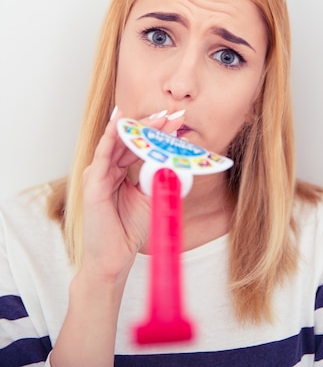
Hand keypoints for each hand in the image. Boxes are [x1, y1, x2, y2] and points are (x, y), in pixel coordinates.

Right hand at [80, 109, 184, 281]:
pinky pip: (102, 155)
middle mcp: (108, 169)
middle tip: (172, 114)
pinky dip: (111, 136)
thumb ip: (158, 177)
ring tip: (157, 116)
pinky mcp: (93, 183)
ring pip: (118, 142)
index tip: (176, 122)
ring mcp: (99, 174)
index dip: (157, 132)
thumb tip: (175, 159)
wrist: (114, 259)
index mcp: (120, 171)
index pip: (139, 145)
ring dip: (137, 127)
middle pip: (130, 140)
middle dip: (151, 125)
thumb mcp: (151, 197)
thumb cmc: (129, 229)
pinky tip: (120, 122)